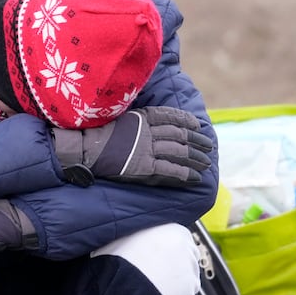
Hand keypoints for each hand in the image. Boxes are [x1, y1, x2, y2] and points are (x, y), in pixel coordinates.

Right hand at [52, 106, 212, 186]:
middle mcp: (149, 132)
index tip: (198, 126)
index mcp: (144, 118)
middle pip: (181, 135)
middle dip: (197, 141)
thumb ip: (139, 121)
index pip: (172, 117)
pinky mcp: (145, 167)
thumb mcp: (122, 119)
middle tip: (209, 146)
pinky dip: (186, 173)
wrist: (86, 149)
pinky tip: (196, 177)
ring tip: (206, 163)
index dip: (188, 121)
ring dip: (196, 158)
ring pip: (180, 152)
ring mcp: (148, 149)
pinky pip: (170, 170)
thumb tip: (151, 122)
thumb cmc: (99, 134)